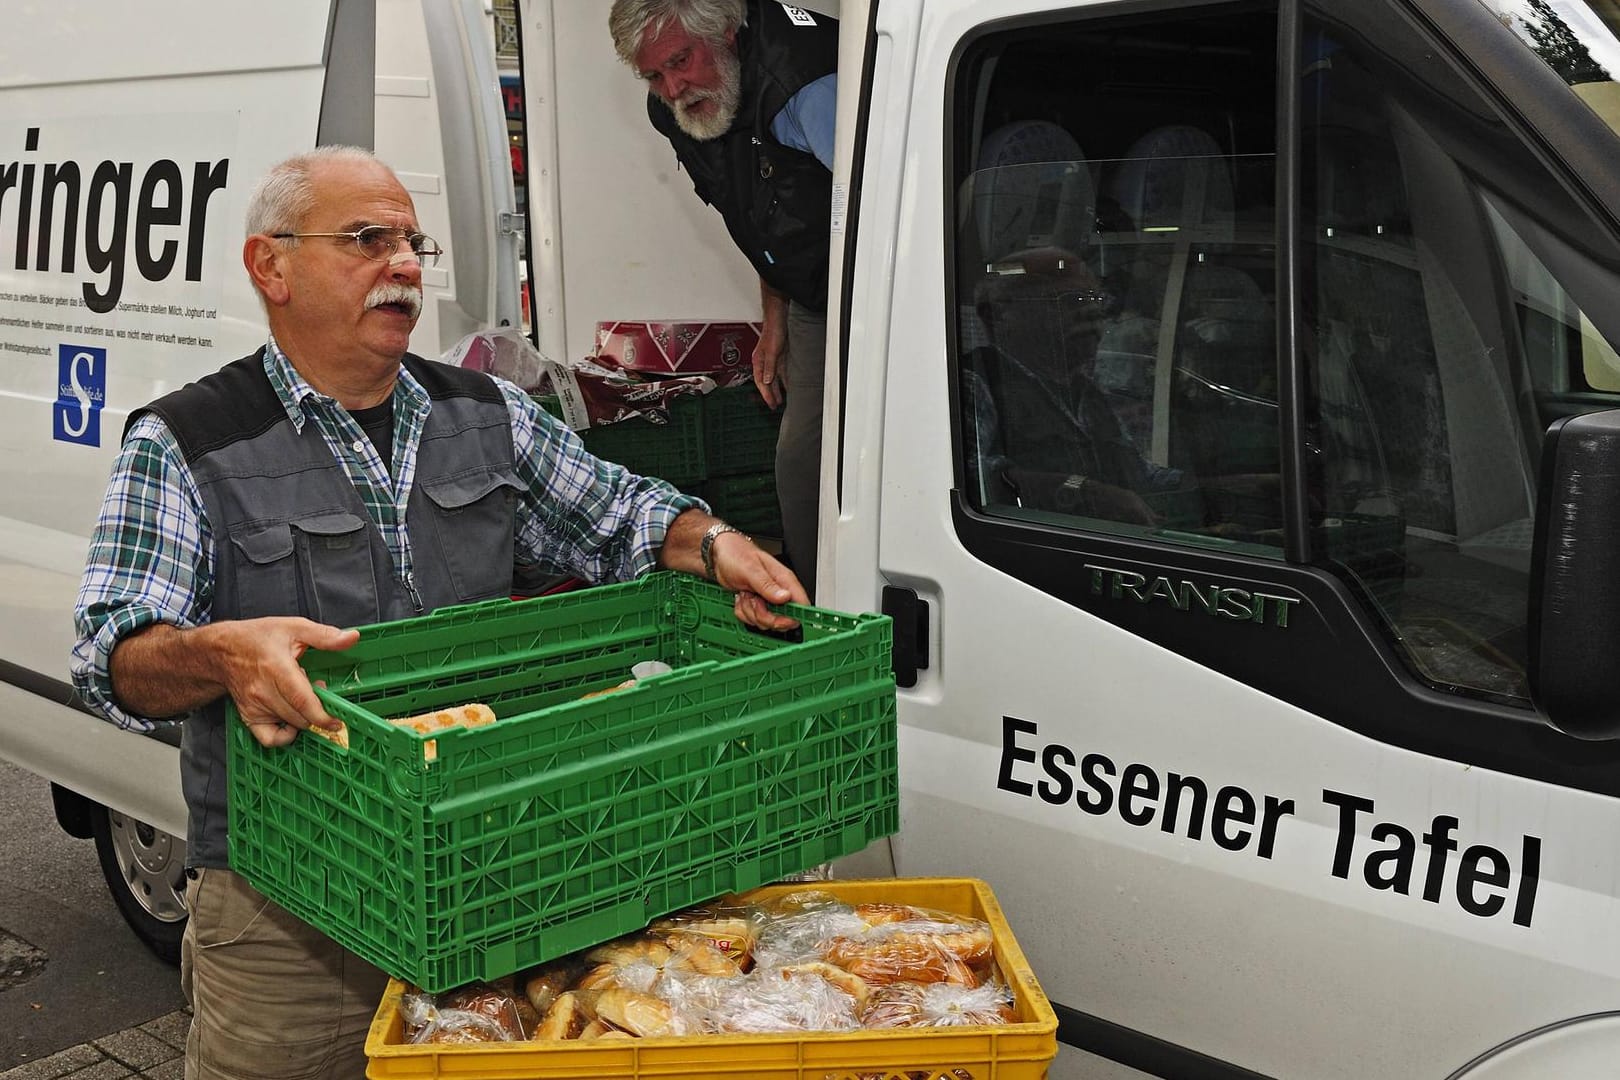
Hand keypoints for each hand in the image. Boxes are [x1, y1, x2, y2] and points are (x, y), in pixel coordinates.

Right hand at [213, 618, 360, 746]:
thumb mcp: (294, 627)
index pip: (303, 701)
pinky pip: (269, 739)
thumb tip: (351, 638)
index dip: (323, 716)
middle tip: (318, 690)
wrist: (222, 650)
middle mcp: (263, 691)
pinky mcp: (248, 716)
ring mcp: (254, 706)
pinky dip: (285, 736)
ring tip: (300, 695)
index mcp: (277, 668)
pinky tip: (291, 721)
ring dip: (304, 717)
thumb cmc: (257, 637)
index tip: (338, 720)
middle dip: (318, 710)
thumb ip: (325, 636)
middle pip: (300, 717)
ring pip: (291, 725)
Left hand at [711, 531, 808, 631]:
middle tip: (755, 602)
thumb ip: (768, 585)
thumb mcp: (751, 570)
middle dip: (765, 616)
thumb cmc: (736, 554)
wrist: (719, 555)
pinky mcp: (756, 605)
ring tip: (746, 594)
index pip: (801, 603)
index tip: (779, 618)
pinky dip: (743, 613)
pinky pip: (753, 620)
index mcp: (784, 579)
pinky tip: (742, 597)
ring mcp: (767, 599)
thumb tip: (785, 597)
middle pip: (783, 619)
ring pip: (766, 621)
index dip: (793, 616)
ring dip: (751, 612)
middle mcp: (778, 591)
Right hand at [752, 321, 786, 409]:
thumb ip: (769, 366)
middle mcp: (764, 361)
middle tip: (775, 406)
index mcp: (758, 361)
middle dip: (771, 394)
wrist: (779, 316)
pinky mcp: (780, 355)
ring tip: (781, 400)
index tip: (771, 404)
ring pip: (775, 378)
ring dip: (778, 388)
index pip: (761, 382)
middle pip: (767, 382)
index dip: (766, 394)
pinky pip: (782, 371)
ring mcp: (772, 359)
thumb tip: (768, 381)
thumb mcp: (771, 350)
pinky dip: (784, 379)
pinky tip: (789, 385)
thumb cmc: (772, 330)